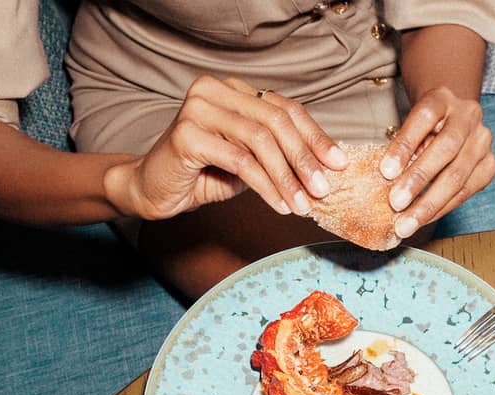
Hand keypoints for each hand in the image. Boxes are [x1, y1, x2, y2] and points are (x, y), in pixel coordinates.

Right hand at [106, 76, 347, 220]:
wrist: (154, 189)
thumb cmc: (205, 173)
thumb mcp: (251, 160)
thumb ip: (280, 153)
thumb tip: (328, 166)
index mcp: (234, 90)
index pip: (285, 108)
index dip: (315, 136)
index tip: (339, 164)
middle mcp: (215, 90)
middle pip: (275, 121)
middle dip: (305, 158)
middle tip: (324, 189)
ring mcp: (198, 108)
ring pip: (260, 141)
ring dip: (287, 177)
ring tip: (303, 205)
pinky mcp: (186, 134)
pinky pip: (240, 161)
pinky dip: (266, 186)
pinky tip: (279, 205)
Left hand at [379, 87, 494, 238]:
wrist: (454, 119)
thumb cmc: (424, 125)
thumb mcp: (410, 124)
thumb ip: (403, 144)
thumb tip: (387, 178)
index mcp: (443, 98)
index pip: (424, 118)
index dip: (405, 145)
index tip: (386, 171)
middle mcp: (468, 116)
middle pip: (446, 149)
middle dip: (418, 180)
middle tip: (396, 204)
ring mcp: (483, 140)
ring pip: (458, 176)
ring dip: (430, 203)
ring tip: (407, 222)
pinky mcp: (490, 164)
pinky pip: (466, 192)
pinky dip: (442, 208)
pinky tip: (424, 219)